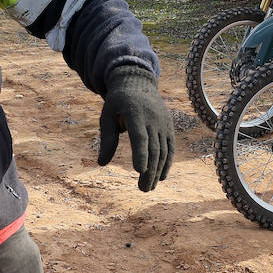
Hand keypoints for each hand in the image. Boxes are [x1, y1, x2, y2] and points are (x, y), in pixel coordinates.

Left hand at [98, 66, 174, 191]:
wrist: (138, 83)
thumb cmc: (118, 103)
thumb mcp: (107, 116)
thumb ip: (107, 139)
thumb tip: (101, 163)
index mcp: (135, 114)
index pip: (140, 136)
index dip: (140, 153)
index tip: (139, 171)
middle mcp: (153, 118)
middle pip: (154, 148)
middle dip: (149, 171)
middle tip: (142, 190)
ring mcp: (163, 122)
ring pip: (163, 150)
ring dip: (157, 171)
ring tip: (148, 187)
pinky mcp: (168, 126)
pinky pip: (170, 146)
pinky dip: (167, 162)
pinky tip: (161, 177)